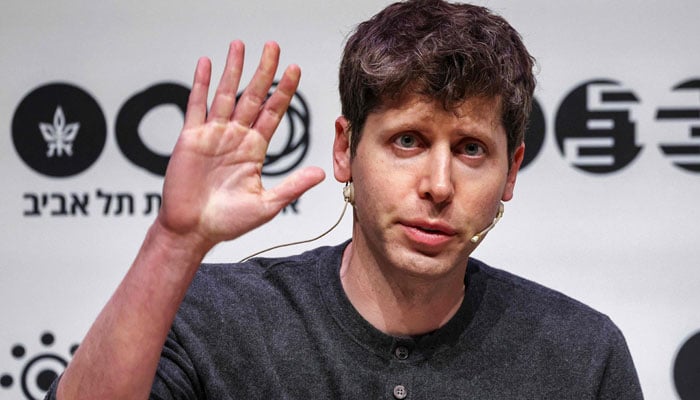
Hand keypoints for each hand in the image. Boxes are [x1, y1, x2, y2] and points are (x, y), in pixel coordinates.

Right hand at [157, 41, 324, 252]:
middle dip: (263, 71)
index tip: (295, 70)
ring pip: (226, 94)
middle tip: (273, 47)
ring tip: (240, 45)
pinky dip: (202, 84)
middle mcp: (235, 137)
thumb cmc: (227, 221)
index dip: (284, 91)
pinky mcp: (191, 138)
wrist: (193, 231)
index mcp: (254, 149)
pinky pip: (197, 105)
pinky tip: (207, 64)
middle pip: (252, 96)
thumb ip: (293, 186)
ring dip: (233, 69)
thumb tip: (320, 173)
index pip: (272, 112)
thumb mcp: (266, 204)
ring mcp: (213, 135)